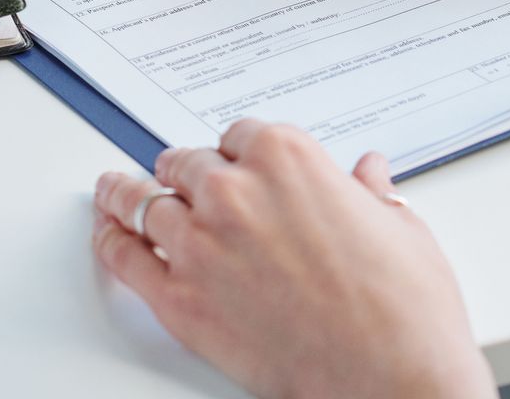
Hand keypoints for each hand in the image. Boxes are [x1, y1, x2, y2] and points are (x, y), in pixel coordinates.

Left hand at [92, 120, 492, 398]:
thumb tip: (368, 175)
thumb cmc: (402, 307)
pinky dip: (111, 240)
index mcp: (286, 158)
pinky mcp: (180, 300)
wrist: (391, 376)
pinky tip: (107, 233)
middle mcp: (234, 192)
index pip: (239, 135)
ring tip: (117, 191)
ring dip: (131, 194)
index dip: (237, 151)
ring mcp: (200, 245)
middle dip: (186, 170)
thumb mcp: (399, 227)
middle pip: (187, 164)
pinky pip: (125, 258)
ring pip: (145, 201)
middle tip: (179, 176)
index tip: (234, 158)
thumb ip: (369, 193)